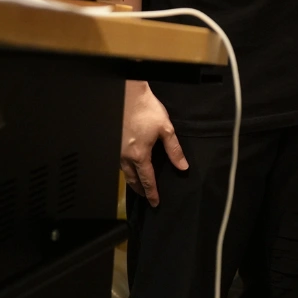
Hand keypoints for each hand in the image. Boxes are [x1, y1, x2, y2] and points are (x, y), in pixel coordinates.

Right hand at [121, 81, 186, 206]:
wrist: (128, 95)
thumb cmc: (147, 110)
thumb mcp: (166, 129)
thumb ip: (174, 150)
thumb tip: (183, 167)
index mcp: (139, 155)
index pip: (147, 180)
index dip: (152, 192)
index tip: (155, 202)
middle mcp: (125, 156)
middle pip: (133, 180)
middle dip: (140, 190)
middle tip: (147, 197)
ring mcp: (117, 150)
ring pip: (125, 172)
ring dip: (132, 181)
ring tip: (140, 186)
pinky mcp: (114, 143)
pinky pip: (120, 163)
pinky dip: (127, 170)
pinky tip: (131, 168)